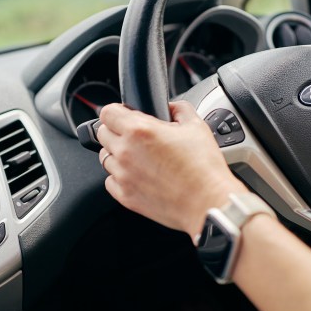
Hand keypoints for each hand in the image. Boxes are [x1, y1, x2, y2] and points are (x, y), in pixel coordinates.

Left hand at [96, 101, 247, 237]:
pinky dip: (121, 177)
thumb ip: (179, 109)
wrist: (207, 203)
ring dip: (118, 155)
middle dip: (117, 132)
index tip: (125, 116)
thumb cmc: (204, 168)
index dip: (117, 111)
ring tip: (142, 159)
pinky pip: (111, 181)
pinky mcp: (125, 196)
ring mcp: (122, 176)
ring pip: (105, 158)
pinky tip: (140, 176)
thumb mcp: (196, 126)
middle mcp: (125, 152)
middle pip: (102, 134)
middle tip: (137, 137)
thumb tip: (171, 107)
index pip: (107, 112)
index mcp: (139, 130)